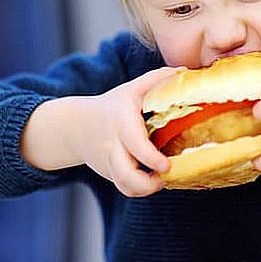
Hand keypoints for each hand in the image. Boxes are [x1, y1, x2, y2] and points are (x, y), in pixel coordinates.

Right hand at [69, 66, 181, 196]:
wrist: (75, 126)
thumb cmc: (111, 106)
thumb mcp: (130, 89)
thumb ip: (156, 79)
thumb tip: (185, 71)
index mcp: (121, 123)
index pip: (134, 143)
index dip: (151, 158)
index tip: (166, 165)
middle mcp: (113, 146)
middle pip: (126, 175)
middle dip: (148, 184)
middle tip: (167, 176)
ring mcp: (110, 162)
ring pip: (125, 186)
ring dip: (145, 189)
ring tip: (161, 180)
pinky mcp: (110, 174)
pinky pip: (125, 188)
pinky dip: (140, 190)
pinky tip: (153, 181)